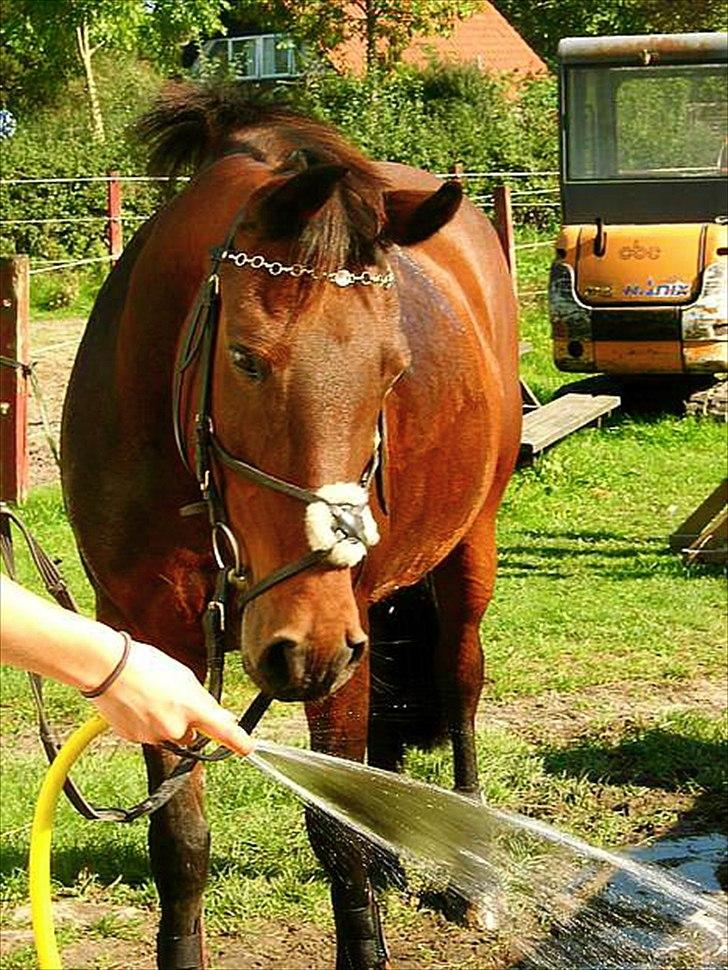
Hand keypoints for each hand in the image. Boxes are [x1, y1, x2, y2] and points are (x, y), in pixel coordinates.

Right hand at [90, 639, 253, 755]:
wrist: (109, 668)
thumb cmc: (147, 665)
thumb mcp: (184, 677)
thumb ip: (202, 701)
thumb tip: (216, 716)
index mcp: (193, 707)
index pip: (223, 731)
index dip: (239, 742)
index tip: (248, 748)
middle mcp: (176, 727)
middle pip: (191, 734)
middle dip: (186, 722)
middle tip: (172, 698)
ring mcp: (154, 736)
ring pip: (168, 734)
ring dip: (164, 721)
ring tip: (151, 696)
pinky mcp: (135, 739)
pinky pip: (148, 734)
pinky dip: (146, 723)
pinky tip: (138, 703)